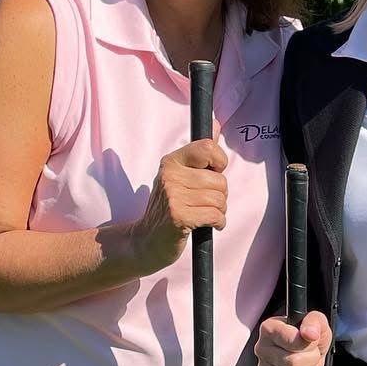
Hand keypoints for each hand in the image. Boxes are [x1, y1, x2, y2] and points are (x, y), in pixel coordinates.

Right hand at [132, 135, 228, 271]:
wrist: (146, 241)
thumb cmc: (168, 208)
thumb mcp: (180, 176)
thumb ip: (200, 152)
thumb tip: (216, 124)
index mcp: (171, 162)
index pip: (207, 147)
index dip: (220, 163)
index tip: (213, 174)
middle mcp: (170, 175)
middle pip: (219, 180)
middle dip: (220, 195)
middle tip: (206, 203)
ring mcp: (173, 196)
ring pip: (219, 199)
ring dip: (219, 211)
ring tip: (205, 214)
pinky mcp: (178, 217)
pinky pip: (215, 215)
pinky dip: (218, 223)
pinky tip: (208, 225)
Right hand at [256, 310, 331, 365]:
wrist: (307, 347)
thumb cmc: (309, 334)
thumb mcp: (316, 321)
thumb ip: (314, 322)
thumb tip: (310, 333)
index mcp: (269, 329)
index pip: (292, 341)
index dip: (309, 344)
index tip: (313, 340)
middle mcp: (262, 348)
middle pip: (292, 363)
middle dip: (312, 360)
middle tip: (314, 353)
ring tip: (312, 364)